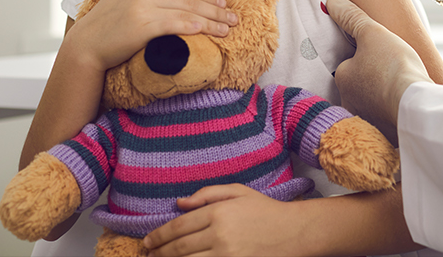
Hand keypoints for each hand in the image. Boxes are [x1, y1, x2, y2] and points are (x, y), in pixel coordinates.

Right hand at [65, 0, 237, 71]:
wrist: (87, 44)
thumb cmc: (108, 20)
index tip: (223, 4)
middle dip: (215, 8)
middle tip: (233, 17)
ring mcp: (144, 8)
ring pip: (187, 11)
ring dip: (211, 21)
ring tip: (227, 28)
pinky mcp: (143, 26)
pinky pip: (174, 24)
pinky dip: (193, 26)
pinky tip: (207, 31)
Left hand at [143, 185, 299, 256]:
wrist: (294, 232)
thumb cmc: (265, 210)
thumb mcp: (238, 192)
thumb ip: (207, 194)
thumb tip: (179, 203)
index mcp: (219, 212)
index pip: (179, 226)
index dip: (159, 235)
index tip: (148, 241)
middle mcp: (221, 235)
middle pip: (180, 247)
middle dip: (160, 252)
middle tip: (149, 254)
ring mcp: (228, 255)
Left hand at [327, 0, 432, 146]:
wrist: (416, 106)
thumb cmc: (393, 67)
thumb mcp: (372, 33)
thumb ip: (351, 17)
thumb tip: (331, 2)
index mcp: (343, 78)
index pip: (349, 63)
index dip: (366, 55)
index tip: (383, 55)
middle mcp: (348, 101)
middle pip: (360, 84)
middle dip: (373, 78)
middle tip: (394, 71)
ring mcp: (365, 120)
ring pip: (371, 103)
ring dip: (382, 96)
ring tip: (401, 88)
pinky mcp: (383, 134)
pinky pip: (384, 119)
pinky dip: (392, 113)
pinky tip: (405, 107)